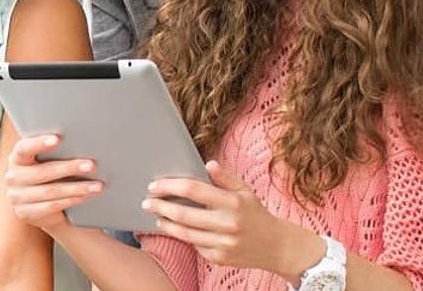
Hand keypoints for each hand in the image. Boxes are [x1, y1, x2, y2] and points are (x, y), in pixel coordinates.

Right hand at [4, 134, 102, 231]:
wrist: (43, 206)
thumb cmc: (49, 174)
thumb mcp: (47, 161)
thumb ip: (56, 152)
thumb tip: (82, 141)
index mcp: (16, 158)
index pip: (23, 148)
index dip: (39, 143)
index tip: (57, 139)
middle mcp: (13, 177)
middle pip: (43, 172)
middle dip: (70, 168)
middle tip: (91, 165)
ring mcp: (17, 197)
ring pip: (50, 191)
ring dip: (77, 188)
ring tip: (97, 185)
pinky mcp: (26, 214)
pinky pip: (52, 206)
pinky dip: (71, 200)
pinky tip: (85, 196)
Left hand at [141, 160, 323, 281]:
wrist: (276, 246)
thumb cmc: (256, 213)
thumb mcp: (245, 191)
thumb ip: (225, 178)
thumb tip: (208, 164)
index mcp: (233, 202)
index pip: (193, 190)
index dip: (170, 187)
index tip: (155, 186)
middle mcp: (228, 224)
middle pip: (183, 214)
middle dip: (160, 207)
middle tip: (147, 203)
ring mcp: (223, 243)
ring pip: (184, 234)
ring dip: (166, 224)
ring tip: (157, 217)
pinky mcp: (220, 258)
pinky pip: (195, 246)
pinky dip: (184, 237)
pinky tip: (178, 230)